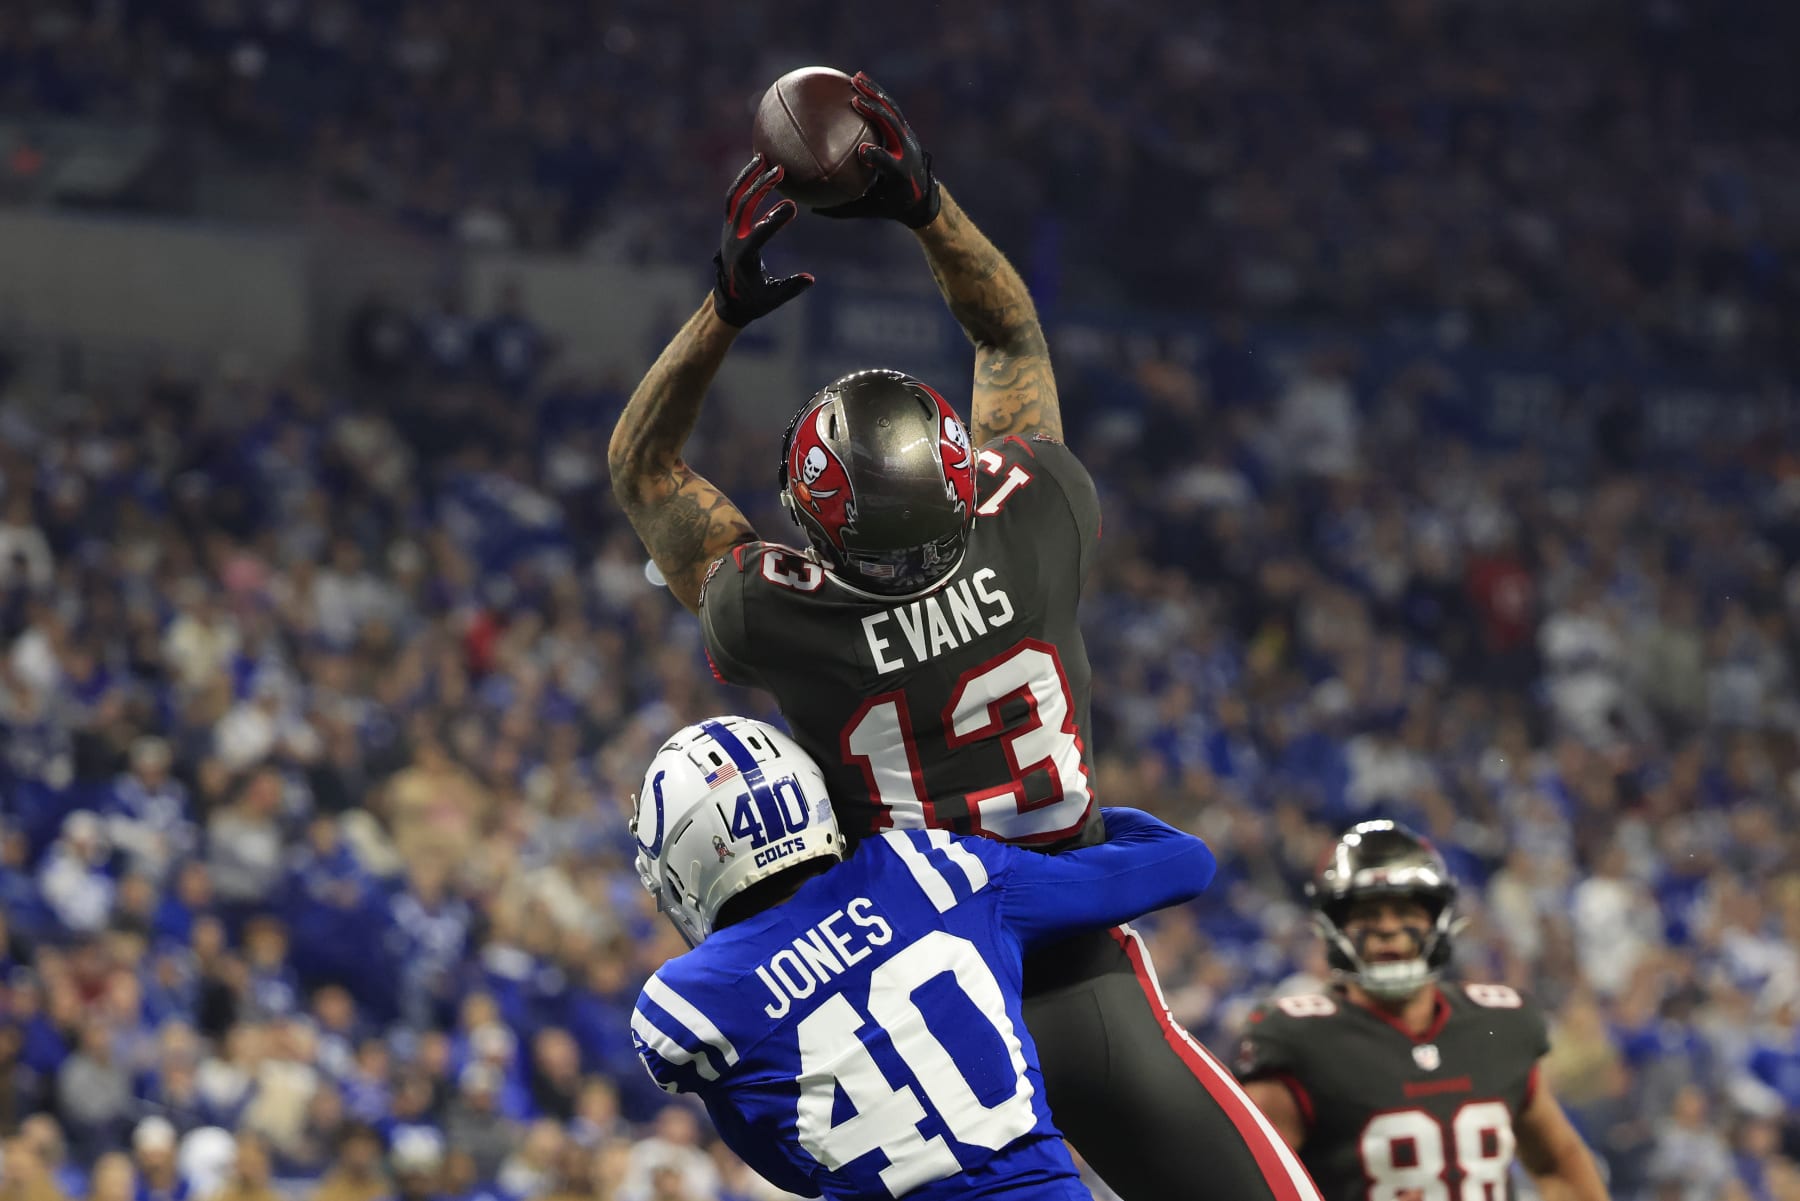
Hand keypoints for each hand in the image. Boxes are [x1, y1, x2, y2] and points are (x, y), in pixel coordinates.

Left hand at [713, 155, 813, 327]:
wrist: (730, 298)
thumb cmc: (756, 300)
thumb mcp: (774, 298)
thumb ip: (791, 288)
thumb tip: (810, 279)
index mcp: (744, 257)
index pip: (758, 233)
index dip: (774, 219)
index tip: (792, 206)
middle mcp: (733, 239)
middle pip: (744, 206)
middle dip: (761, 187)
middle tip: (780, 171)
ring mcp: (729, 229)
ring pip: (735, 197)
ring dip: (748, 176)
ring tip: (763, 158)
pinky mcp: (729, 224)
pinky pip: (734, 198)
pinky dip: (744, 181)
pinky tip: (757, 166)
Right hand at [815, 72, 940, 228]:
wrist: (923, 195)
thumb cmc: (890, 205)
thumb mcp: (868, 211)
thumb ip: (843, 210)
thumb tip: (813, 209)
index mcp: (900, 175)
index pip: (890, 164)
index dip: (879, 156)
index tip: (863, 151)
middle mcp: (907, 152)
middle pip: (893, 127)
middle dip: (877, 113)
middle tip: (856, 100)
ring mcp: (908, 137)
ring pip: (892, 110)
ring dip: (874, 92)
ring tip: (856, 78)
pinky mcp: (905, 128)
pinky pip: (889, 106)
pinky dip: (875, 92)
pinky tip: (857, 79)